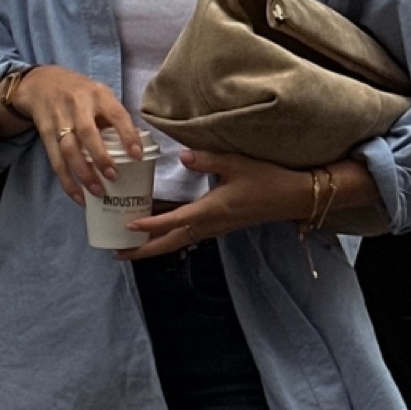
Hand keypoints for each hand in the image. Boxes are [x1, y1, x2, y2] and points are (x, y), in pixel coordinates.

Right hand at [11, 66, 145, 204]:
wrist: (42, 83)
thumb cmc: (80, 93)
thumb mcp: (99, 94)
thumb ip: (114, 116)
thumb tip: (136, 146)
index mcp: (98, 94)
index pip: (116, 114)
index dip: (127, 134)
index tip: (137, 155)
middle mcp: (77, 105)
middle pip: (87, 133)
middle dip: (101, 157)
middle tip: (114, 177)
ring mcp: (59, 119)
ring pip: (69, 149)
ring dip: (84, 173)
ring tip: (98, 191)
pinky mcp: (45, 134)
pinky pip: (56, 161)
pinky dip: (67, 182)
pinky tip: (79, 196)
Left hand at [117, 149, 312, 259]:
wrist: (291, 197)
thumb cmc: (267, 179)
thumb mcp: (237, 163)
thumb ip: (207, 159)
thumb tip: (181, 156)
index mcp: (212, 210)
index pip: (174, 221)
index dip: (150, 226)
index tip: (128, 227)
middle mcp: (211, 224)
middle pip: (171, 243)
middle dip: (144, 250)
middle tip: (119, 253)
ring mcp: (215, 228)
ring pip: (179, 241)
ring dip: (155, 246)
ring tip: (131, 246)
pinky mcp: (220, 226)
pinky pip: (189, 234)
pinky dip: (170, 235)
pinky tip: (159, 229)